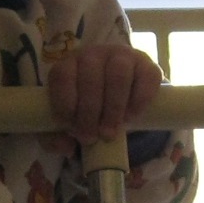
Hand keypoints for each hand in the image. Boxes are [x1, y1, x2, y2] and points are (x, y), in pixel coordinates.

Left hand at [46, 43, 160, 146]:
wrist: (124, 93)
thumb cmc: (89, 106)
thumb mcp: (68, 118)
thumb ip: (56, 136)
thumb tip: (67, 148)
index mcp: (70, 63)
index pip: (62, 76)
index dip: (65, 104)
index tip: (71, 128)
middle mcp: (94, 54)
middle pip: (90, 78)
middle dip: (89, 113)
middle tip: (92, 137)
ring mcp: (122, 56)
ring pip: (118, 75)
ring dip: (113, 108)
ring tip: (110, 132)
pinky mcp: (147, 65)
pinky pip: (145, 78)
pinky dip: (138, 101)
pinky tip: (131, 117)